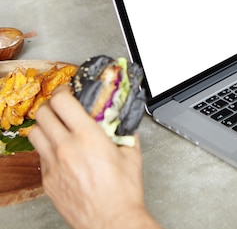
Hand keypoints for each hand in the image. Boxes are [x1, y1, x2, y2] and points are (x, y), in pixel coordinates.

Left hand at [28, 85, 159, 228]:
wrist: (111, 220)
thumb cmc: (123, 192)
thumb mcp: (131, 154)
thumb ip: (125, 131)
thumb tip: (122, 118)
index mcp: (88, 137)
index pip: (63, 101)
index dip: (64, 91)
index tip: (70, 91)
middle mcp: (66, 148)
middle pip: (43, 113)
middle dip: (52, 105)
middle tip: (62, 106)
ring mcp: (53, 165)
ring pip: (35, 133)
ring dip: (45, 125)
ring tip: (57, 127)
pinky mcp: (48, 180)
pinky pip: (40, 156)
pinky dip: (48, 148)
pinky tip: (62, 151)